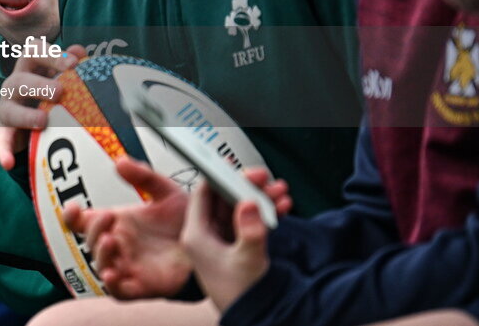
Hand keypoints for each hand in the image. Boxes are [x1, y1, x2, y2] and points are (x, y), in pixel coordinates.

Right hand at [0, 44, 83, 169]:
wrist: (34, 120)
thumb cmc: (52, 91)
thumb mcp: (60, 75)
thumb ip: (70, 64)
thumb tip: (80, 52)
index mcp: (30, 66)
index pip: (34, 52)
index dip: (52, 55)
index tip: (73, 64)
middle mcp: (14, 84)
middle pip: (20, 81)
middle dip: (39, 85)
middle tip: (60, 92)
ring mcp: (7, 107)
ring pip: (9, 109)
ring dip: (26, 115)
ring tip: (44, 121)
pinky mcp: (5, 131)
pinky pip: (1, 141)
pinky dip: (2, 151)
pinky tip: (8, 163)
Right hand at [63, 156, 191, 298]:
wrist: (213, 243)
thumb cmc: (188, 222)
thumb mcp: (166, 192)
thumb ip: (143, 176)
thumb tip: (119, 162)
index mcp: (120, 223)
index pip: (84, 222)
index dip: (72, 216)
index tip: (72, 208)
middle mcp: (120, 245)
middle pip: (90, 241)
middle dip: (93, 229)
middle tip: (109, 217)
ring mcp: (129, 266)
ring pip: (100, 266)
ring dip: (100, 254)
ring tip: (111, 240)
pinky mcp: (142, 286)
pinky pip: (118, 292)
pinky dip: (112, 284)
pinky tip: (113, 273)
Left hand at [180, 169, 290, 311]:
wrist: (254, 318)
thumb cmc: (241, 295)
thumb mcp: (247, 260)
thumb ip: (249, 229)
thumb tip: (249, 202)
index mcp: (196, 235)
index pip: (203, 194)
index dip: (221, 177)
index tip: (240, 168)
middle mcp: (206, 235)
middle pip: (223, 198)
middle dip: (246, 186)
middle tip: (265, 178)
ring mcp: (221, 240)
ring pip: (238, 209)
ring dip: (259, 199)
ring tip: (280, 191)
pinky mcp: (236, 246)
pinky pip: (247, 221)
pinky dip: (263, 213)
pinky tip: (281, 207)